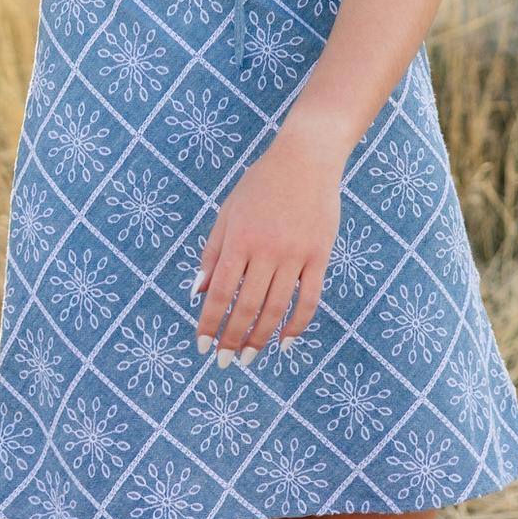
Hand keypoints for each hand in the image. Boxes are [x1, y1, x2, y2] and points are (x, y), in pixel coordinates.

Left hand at [193, 129, 342, 364]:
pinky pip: (309, 299)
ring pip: (276, 308)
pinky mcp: (319, 255)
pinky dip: (297, 324)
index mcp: (240, 237)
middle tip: (223, 361)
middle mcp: (266, 249)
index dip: (210, 322)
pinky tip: (284, 341)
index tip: (202, 346)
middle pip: (247, 305)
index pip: (221, 291)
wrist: (307, 157)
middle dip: (232, 338)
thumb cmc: (261, 183)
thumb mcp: (228, 211)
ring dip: (260, 338)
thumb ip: (213, 251)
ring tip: (248, 357)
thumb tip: (198, 291)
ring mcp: (296, 254)